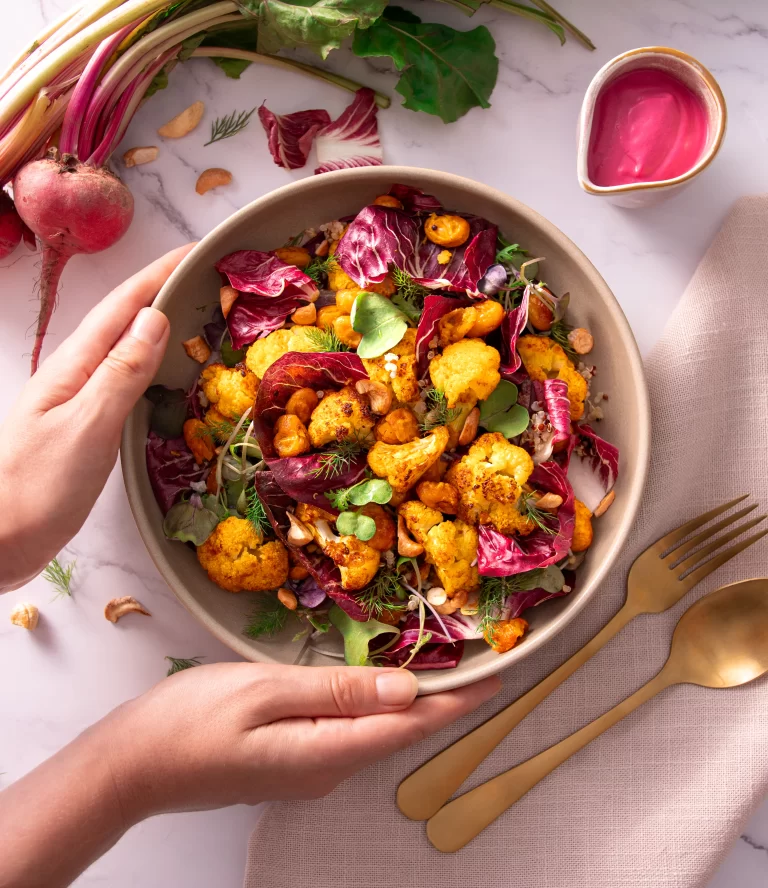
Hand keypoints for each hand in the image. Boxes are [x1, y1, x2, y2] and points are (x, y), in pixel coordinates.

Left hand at [0, 244, 193, 592]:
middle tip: (215, 284)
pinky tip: (176, 379)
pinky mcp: (90, 429)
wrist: (0, 539)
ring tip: (206, 320)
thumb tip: (155, 318)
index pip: (124, 305)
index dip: (160, 274)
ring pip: (131, 352)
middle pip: (128, 321)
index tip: (201, 252)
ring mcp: (83, 402)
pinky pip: (132, 384)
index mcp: (75, 365)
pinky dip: (159, 369)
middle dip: (168, 293)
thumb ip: (121, 373)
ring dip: (166, 329)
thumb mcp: (86, 426)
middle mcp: (79, 376)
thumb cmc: (37, 485)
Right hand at [102, 663, 501, 817]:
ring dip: (408, 702)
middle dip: (441, 699)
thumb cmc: (189, 722)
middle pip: (399, 732)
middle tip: (475, 661)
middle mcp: (326, 769)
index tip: (497, 677)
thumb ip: (336, 691)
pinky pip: (348, 731)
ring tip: (438, 666)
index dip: (458, 702)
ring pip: (375, 732)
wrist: (130, 766)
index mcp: (326, 751)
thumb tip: (406, 691)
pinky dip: (373, 706)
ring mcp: (307, 770)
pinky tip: (376, 684)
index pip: (410, 726)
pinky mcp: (290, 761)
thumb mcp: (264, 692)